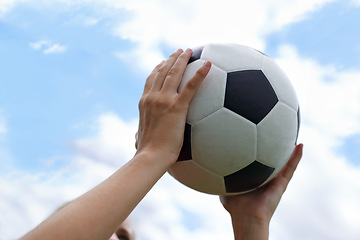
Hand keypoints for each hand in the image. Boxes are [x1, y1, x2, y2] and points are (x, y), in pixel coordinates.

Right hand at [135, 48, 210, 163]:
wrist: (150, 157)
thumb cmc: (146, 152)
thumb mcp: (138, 139)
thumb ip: (138, 134)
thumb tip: (136, 137)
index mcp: (144, 103)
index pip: (151, 80)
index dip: (158, 69)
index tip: (163, 62)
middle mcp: (152, 97)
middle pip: (162, 71)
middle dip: (171, 59)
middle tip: (179, 51)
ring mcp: (164, 100)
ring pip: (174, 73)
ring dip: (182, 59)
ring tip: (188, 51)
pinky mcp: (177, 106)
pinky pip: (191, 86)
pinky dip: (200, 74)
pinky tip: (208, 64)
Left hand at [220, 144, 302, 238]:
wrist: (247, 216)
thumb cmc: (235, 206)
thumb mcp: (224, 187)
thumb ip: (219, 176)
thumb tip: (211, 167)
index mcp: (254, 178)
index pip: (258, 161)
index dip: (260, 151)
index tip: (259, 137)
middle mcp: (266, 178)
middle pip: (273, 160)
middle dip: (276, 148)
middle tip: (279, 134)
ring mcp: (276, 180)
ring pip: (285, 162)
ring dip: (290, 150)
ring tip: (293, 135)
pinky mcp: (282, 183)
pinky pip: (290, 167)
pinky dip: (296, 156)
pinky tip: (300, 145)